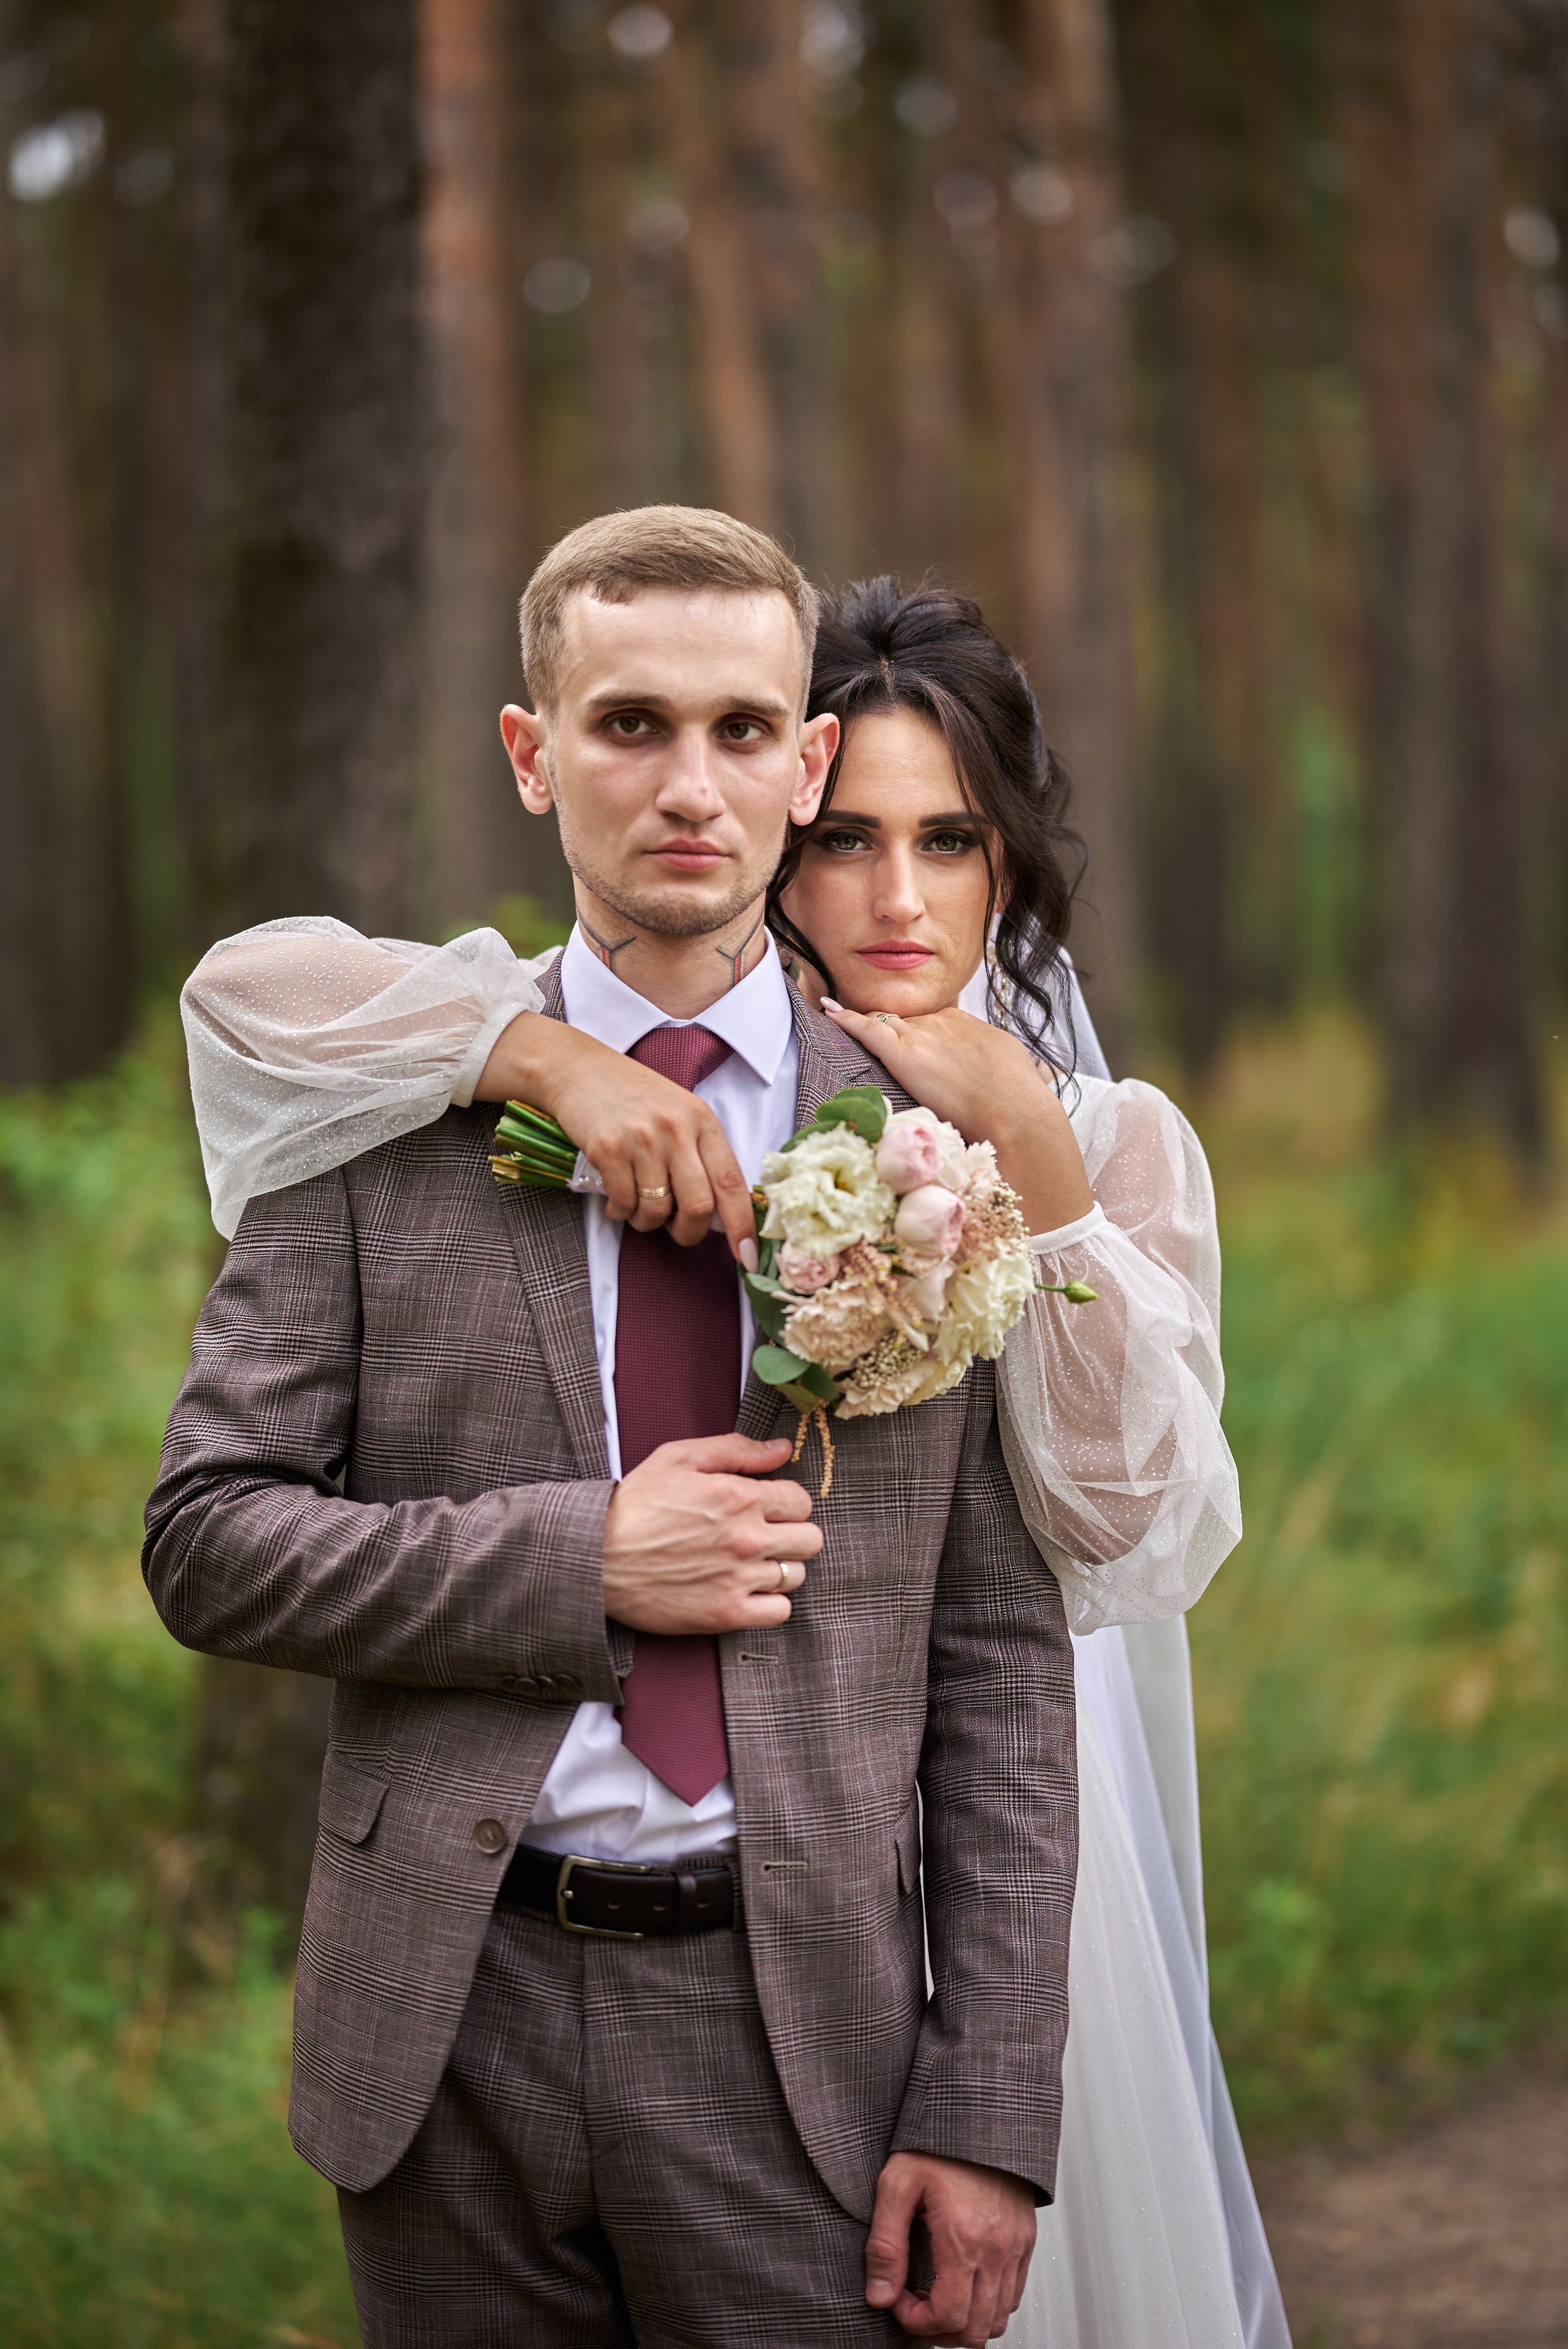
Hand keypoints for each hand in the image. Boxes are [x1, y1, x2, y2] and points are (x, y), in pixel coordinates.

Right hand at [477, 1012, 757, 1262]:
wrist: (578, 1069)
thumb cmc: (633, 1096)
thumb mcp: (680, 1113)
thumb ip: (701, 1154)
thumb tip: (720, 1212)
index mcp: (703, 1121)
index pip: (732, 1182)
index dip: (742, 1225)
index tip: (746, 1256)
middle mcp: (676, 1129)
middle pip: (698, 1206)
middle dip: (688, 1233)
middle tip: (676, 1230)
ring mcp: (642, 1139)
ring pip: (657, 1210)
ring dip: (647, 1222)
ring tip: (638, 1206)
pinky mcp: (608, 1149)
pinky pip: (623, 1203)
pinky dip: (620, 1212)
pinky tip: (615, 1199)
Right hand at [601, 1434, 820, 1633]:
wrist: (596, 1555)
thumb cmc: (635, 1504)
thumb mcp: (680, 1457)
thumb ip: (737, 1449)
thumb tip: (782, 1449)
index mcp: (740, 1496)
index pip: (802, 1501)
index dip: (786, 1502)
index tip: (766, 1508)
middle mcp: (747, 1538)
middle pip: (810, 1539)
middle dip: (791, 1533)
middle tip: (764, 1535)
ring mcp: (738, 1579)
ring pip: (797, 1575)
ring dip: (779, 1568)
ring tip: (749, 1563)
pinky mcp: (726, 1614)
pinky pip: (780, 1611)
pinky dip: (770, 1602)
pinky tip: (747, 1590)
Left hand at [821, 1001, 1092, 1235]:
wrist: (1016, 1111)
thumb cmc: (1019, 1099)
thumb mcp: (1011, 1068)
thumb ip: (994, 1066)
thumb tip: (1001, 1075)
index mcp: (966, 1024)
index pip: (930, 1021)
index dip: (916, 1033)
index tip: (908, 1043)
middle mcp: (941, 1022)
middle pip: (904, 1019)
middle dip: (890, 1029)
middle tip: (868, 1034)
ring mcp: (921, 1035)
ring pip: (882, 1019)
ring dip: (861, 1020)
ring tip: (836, 1012)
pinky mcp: (904, 1052)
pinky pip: (866, 1028)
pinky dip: (844, 1018)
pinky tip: (827, 1010)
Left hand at [864, 2153, 1034, 2344]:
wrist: (981, 2110)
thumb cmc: (940, 2141)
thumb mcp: (897, 2184)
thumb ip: (885, 2246)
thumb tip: (879, 2295)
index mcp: (965, 2238)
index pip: (949, 2316)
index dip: (917, 2323)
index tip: (898, 2302)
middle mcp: (997, 2248)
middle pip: (976, 2330)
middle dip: (940, 2331)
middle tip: (915, 2307)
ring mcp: (1016, 2246)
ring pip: (998, 2319)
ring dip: (966, 2321)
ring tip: (937, 2296)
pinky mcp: (1025, 2240)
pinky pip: (1013, 2294)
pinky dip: (988, 2304)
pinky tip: (963, 2282)